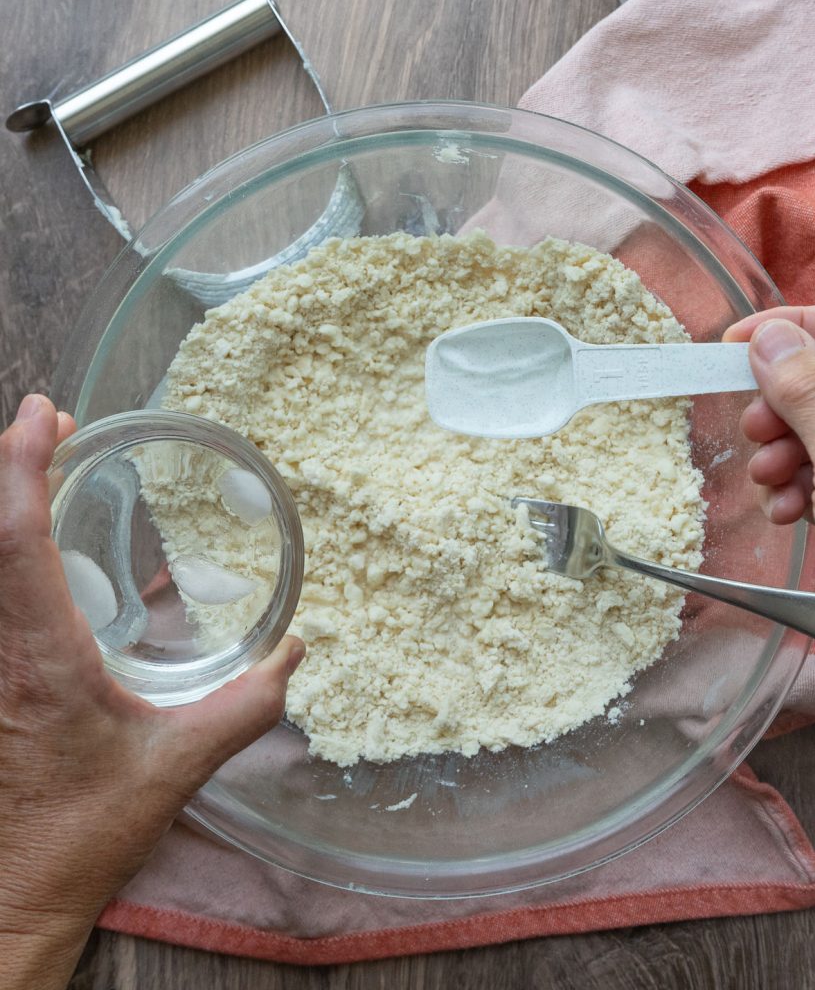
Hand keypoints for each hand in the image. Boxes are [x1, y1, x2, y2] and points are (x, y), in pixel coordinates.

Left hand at [0, 395, 304, 989]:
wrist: (15, 889)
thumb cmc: (83, 830)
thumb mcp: (176, 766)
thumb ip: (245, 708)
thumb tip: (294, 654)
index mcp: (42, 654)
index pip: (16, 539)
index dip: (23, 468)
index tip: (44, 416)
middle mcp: (1, 646)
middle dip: (9, 464)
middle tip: (49, 422)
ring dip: (3, 499)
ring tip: (40, 459)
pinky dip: (4, 540)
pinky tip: (30, 537)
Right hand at [723, 306, 814, 566]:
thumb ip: (808, 389)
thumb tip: (771, 336)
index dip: (790, 326)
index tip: (736, 343)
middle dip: (779, 409)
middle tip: (759, 433)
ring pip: (810, 430)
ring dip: (778, 457)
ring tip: (776, 485)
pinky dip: (792, 489)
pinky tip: (790, 511)